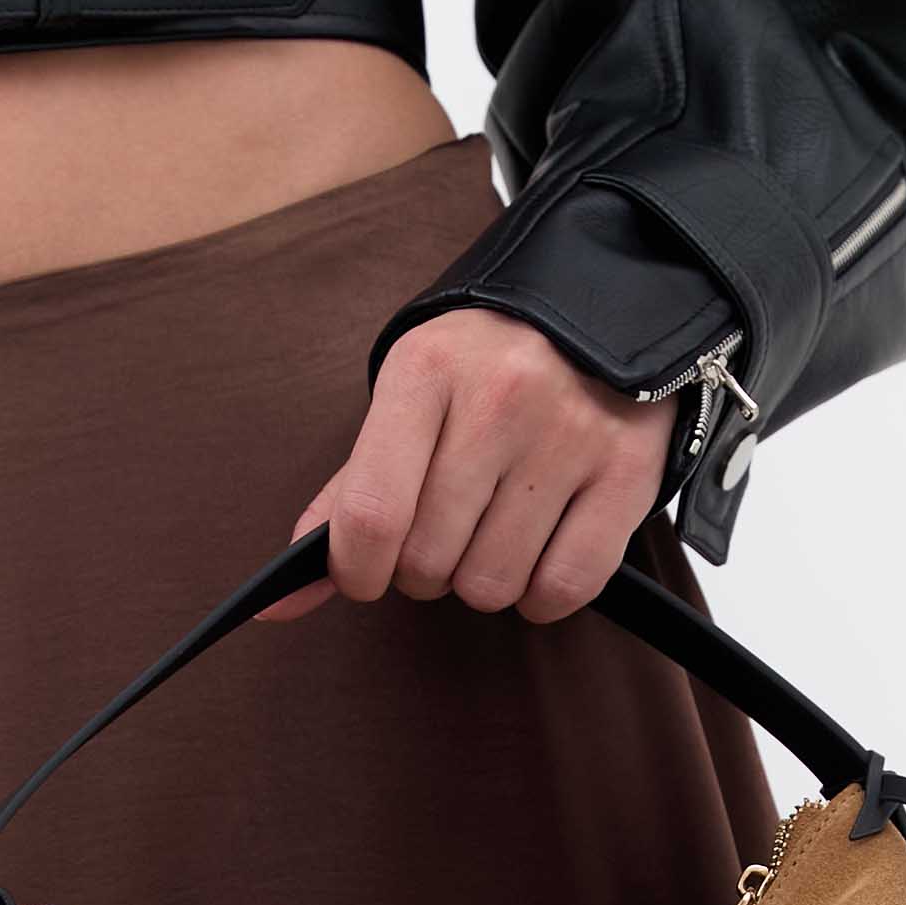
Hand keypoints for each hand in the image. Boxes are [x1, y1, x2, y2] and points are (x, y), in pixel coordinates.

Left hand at [254, 308, 675, 627]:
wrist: (604, 300)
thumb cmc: (486, 367)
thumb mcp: (407, 402)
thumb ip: (345, 500)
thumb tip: (278, 604)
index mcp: (425, 374)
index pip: (371, 516)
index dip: (357, 572)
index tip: (366, 572)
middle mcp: (500, 400)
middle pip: (429, 563)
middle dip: (425, 570)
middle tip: (447, 530)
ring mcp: (569, 438)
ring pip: (493, 585)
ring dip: (484, 581)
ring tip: (497, 529)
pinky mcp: (626, 476)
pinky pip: (562, 588)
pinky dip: (541, 594)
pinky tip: (538, 551)